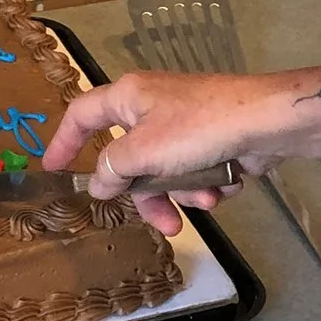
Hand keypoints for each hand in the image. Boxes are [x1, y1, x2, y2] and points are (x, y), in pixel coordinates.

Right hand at [44, 69, 288, 236]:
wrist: (266, 123)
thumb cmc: (198, 128)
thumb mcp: (144, 151)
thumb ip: (113, 170)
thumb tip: (98, 184)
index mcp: (129, 97)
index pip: (82, 114)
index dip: (64, 141)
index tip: (53, 169)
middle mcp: (153, 108)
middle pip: (131, 161)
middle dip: (151, 195)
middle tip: (166, 223)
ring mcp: (184, 125)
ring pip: (166, 173)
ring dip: (186, 192)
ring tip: (208, 196)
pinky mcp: (211, 140)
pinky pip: (194, 172)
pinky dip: (208, 182)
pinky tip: (226, 182)